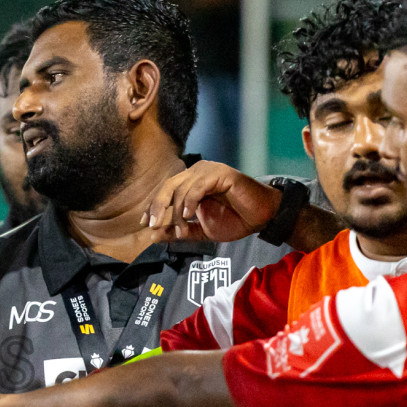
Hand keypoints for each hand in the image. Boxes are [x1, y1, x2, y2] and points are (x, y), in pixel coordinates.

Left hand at [145, 161, 282, 242]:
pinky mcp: (220, 173)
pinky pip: (198, 185)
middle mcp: (196, 173)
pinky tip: (189, 215)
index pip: (164, 192)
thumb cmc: (235, 220)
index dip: (152, 207)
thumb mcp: (201, 230)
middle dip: (156, 206)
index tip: (144, 224)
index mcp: (190, 184)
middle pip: (168, 186)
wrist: (262, 217)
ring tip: (181, 229)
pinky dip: (190, 201)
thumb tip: (153, 236)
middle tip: (152, 225)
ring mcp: (208, 171)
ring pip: (181, 188)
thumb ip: (179, 232)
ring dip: (177, 211)